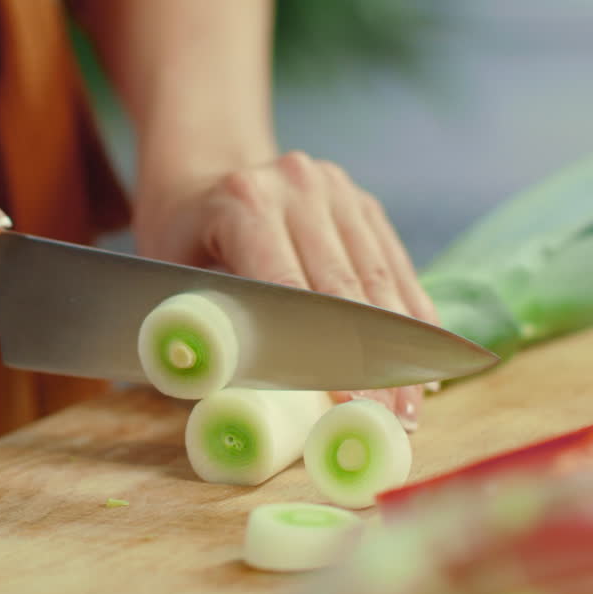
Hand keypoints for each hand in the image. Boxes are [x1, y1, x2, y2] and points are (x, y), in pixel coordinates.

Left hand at [132, 151, 437, 431]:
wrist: (204, 172)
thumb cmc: (180, 238)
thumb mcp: (168, 277)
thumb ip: (195, 327)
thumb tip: (225, 394)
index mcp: (245, 202)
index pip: (291, 288)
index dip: (322, 350)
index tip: (349, 405)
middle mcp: (298, 186)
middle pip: (345, 287)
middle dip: (371, 362)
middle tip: (389, 421)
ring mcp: (337, 191)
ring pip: (379, 279)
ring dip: (400, 348)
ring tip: (409, 407)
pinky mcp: (364, 204)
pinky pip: (395, 267)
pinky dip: (411, 317)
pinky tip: (424, 364)